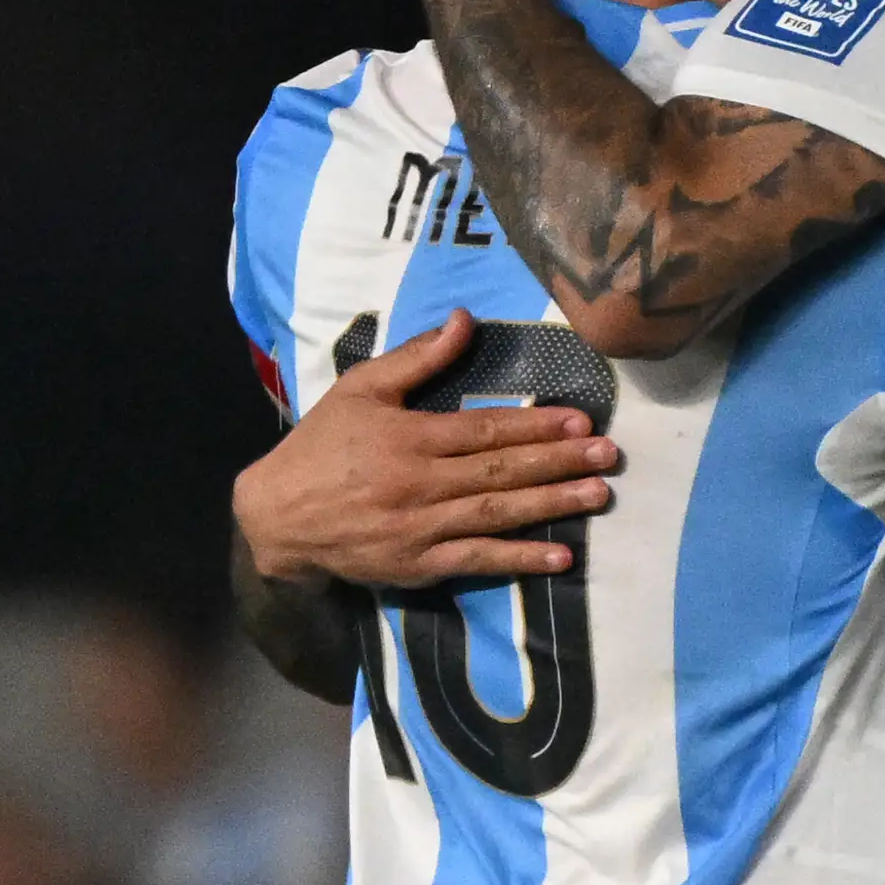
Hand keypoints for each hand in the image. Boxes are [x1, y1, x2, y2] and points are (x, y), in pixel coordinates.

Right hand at [235, 311, 617, 587]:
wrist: (276, 518)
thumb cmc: (321, 446)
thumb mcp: (361, 390)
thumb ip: (416, 358)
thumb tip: (463, 320)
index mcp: (410, 437)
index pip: (484, 428)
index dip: (535, 425)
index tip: (579, 420)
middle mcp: (420, 483)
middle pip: (500, 470)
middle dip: (559, 462)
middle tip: (608, 455)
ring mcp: (421, 527)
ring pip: (497, 514)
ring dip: (551, 505)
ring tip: (598, 496)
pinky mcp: (418, 564)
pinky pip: (477, 561)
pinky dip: (519, 561)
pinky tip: (560, 558)